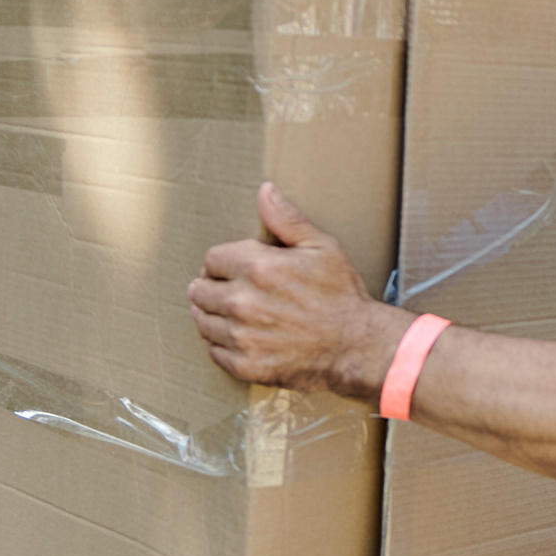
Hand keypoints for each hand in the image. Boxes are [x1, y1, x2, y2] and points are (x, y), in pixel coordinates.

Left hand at [189, 183, 406, 400]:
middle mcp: (242, 302)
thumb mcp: (321, 248)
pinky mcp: (245, 365)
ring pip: (202, 322)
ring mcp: (241, 337)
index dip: (223, 262)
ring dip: (212, 316)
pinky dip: (221, 344)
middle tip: (229, 292)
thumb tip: (265, 191)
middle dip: (211, 288)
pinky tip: (240, 338)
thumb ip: (287, 220)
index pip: (212, 259)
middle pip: (199, 291)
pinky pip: (214, 351)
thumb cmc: (341, 295)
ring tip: (232, 314)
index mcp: (257, 267)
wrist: (357, 345)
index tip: (233, 269)